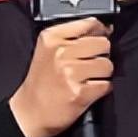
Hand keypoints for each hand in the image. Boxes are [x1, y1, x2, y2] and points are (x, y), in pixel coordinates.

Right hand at [8, 18, 112, 136]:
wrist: (30, 112)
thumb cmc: (42, 81)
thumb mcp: (49, 50)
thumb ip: (74, 36)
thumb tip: (107, 28)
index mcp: (52, 38)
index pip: (90, 24)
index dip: (99, 32)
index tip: (98, 38)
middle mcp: (60, 53)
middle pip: (103, 44)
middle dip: (101, 55)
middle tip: (87, 65)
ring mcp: (70, 73)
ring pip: (107, 65)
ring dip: (102, 74)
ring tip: (86, 79)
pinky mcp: (80, 92)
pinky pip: (106, 84)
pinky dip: (101, 89)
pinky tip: (86, 90)